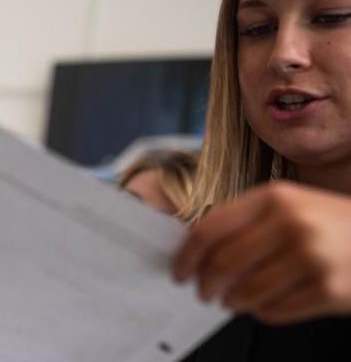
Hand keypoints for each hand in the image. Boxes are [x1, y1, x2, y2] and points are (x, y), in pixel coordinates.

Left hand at [173, 180, 350, 323]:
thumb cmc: (330, 223)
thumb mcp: (291, 205)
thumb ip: (247, 223)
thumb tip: (198, 255)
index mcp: (274, 198)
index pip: (210, 229)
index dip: (187, 256)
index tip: (179, 272)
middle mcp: (291, 224)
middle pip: (223, 263)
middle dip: (206, 283)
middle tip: (203, 292)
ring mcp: (313, 258)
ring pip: (247, 291)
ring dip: (232, 301)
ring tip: (232, 300)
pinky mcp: (329, 290)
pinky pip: (275, 311)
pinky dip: (262, 312)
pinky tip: (264, 306)